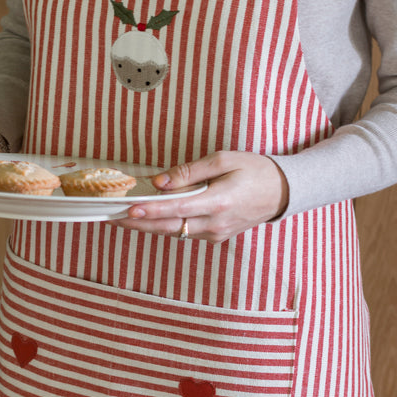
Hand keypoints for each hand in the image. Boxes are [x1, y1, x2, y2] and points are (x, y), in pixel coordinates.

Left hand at [113, 151, 288, 243]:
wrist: (283, 192)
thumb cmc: (255, 170)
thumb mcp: (224, 160)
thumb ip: (191, 172)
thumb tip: (161, 181)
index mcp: (218, 202)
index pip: (176, 209)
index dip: (151, 210)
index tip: (128, 209)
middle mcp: (215, 223)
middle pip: (170, 227)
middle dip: (140, 223)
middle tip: (113, 218)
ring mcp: (216, 233)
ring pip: (176, 232)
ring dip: (150, 226)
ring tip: (125, 219)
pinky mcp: (217, 236)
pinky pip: (187, 233)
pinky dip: (167, 226)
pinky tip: (151, 219)